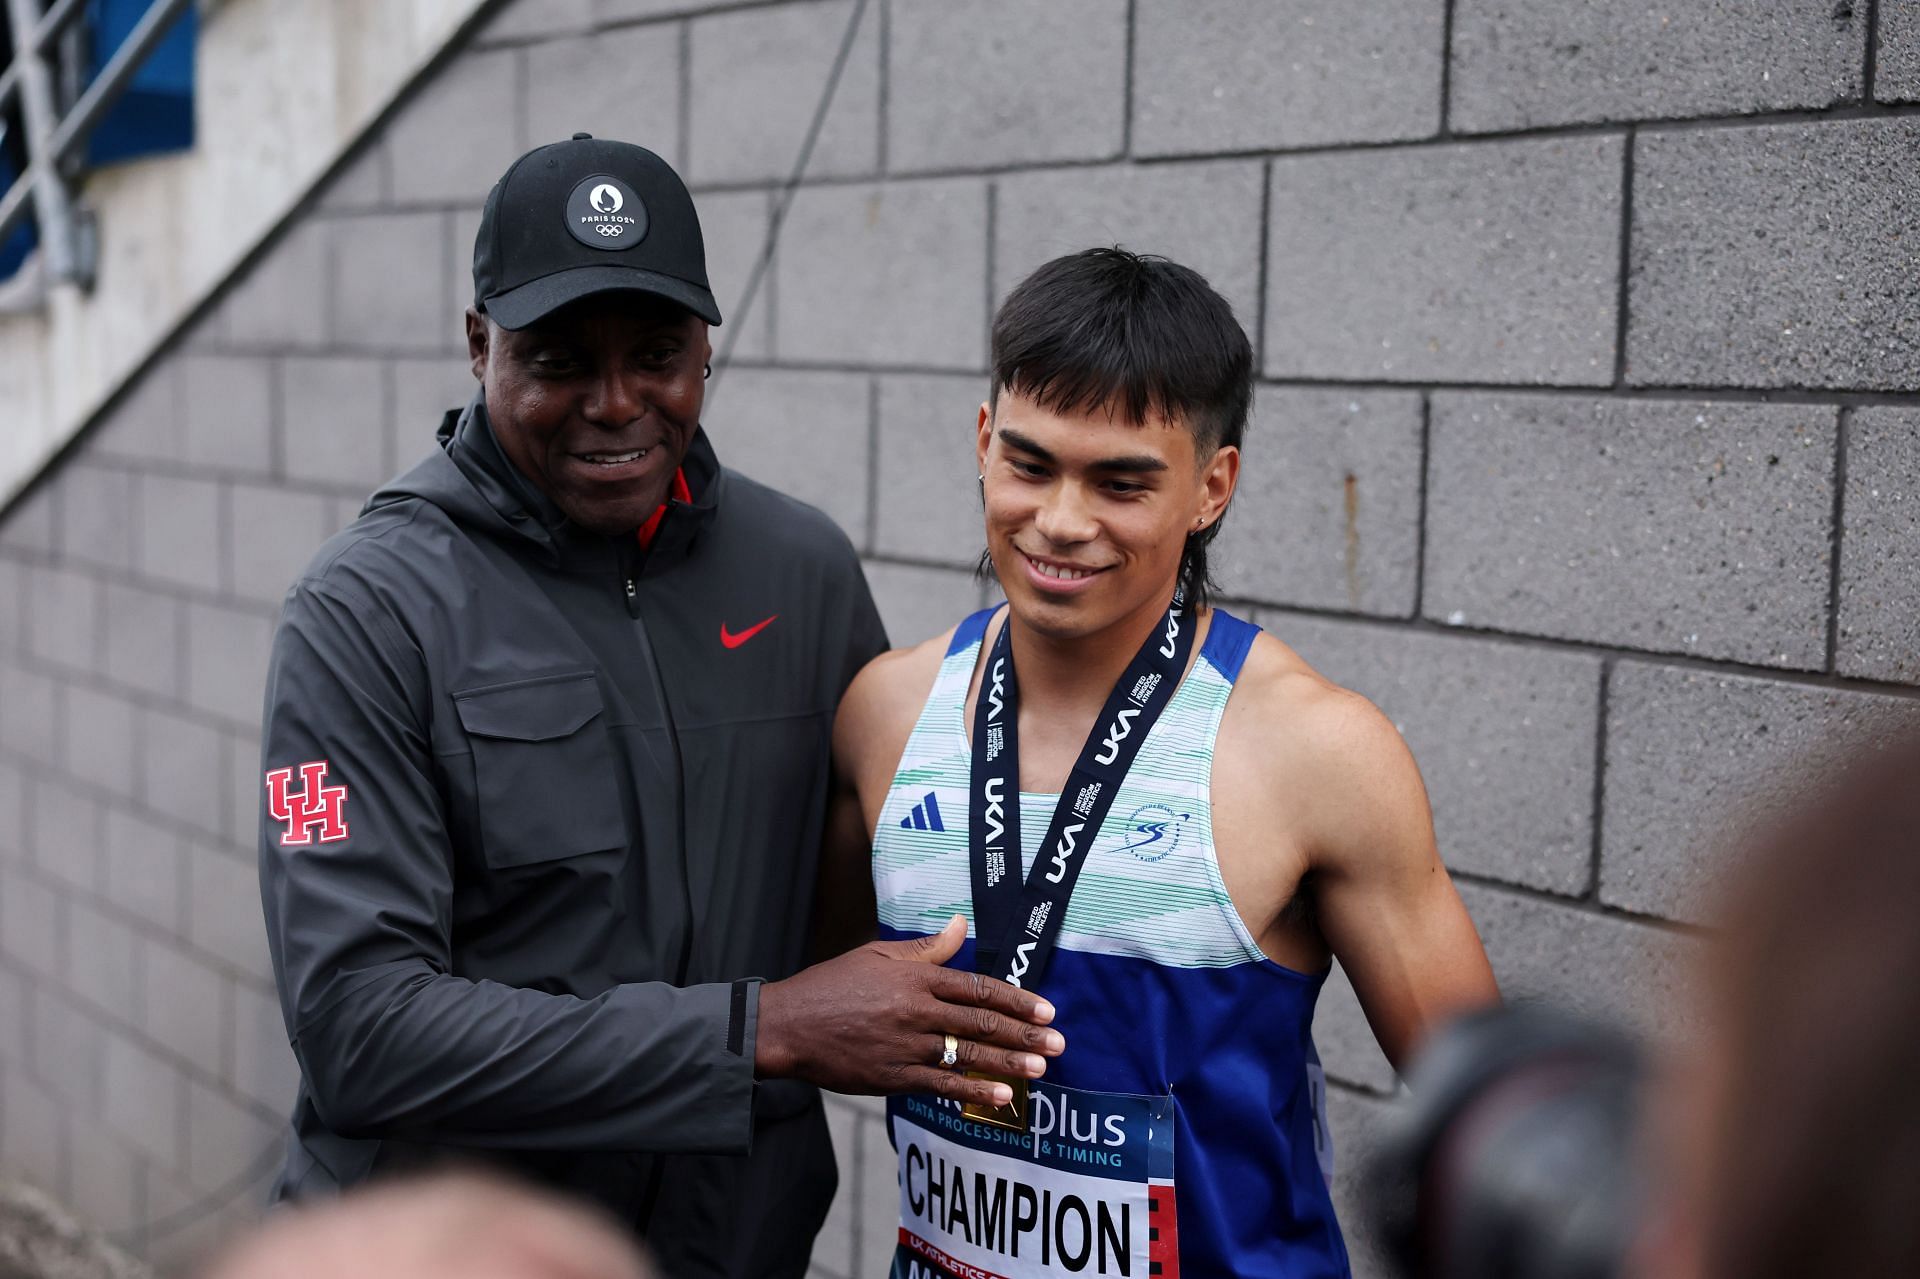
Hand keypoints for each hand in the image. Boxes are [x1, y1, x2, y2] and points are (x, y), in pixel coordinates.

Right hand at [755, 915, 1064, 1108]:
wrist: (786, 1025)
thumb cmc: (831, 986)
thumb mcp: (876, 955)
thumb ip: (925, 948)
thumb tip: (961, 924)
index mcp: (915, 977)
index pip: (978, 988)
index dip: (1016, 999)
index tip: (1046, 1010)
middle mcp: (916, 1010)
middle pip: (981, 1022)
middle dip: (1025, 1034)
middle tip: (1058, 1043)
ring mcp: (906, 1045)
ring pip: (968, 1054)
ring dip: (1009, 1063)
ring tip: (1041, 1069)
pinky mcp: (892, 1076)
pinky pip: (942, 1084)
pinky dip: (974, 1091)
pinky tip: (1003, 1098)